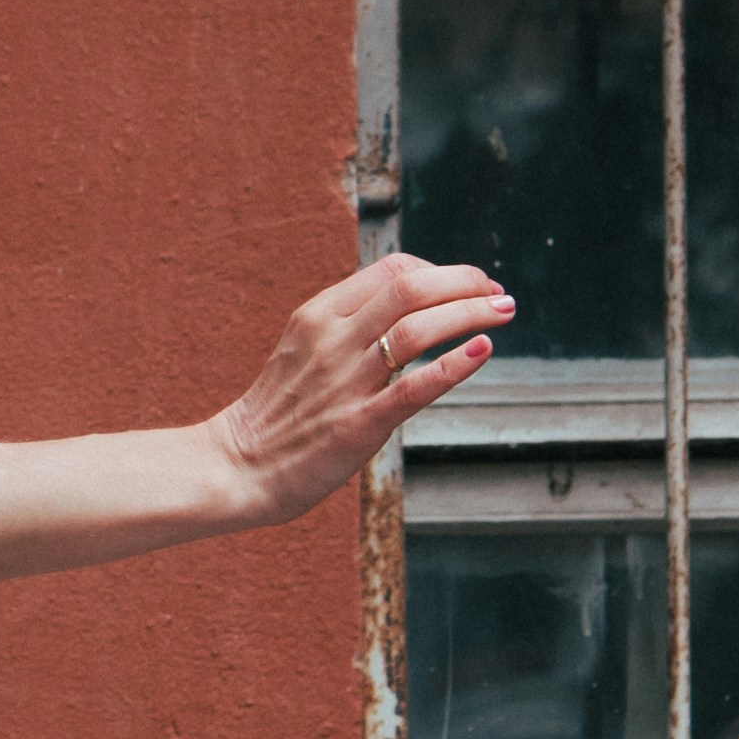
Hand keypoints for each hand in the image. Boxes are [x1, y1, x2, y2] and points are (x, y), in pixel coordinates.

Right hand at [209, 258, 512, 524]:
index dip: (441, 271)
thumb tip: (405, 311)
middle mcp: (332, 339)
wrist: (235, 467)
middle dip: (466, 283)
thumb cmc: (276, 414)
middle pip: (411, 288)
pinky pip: (413, 387)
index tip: (468, 285)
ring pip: (417, 328)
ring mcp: (344, 381)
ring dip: (470, 313)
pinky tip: (484, 350)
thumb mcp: (303, 350)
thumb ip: (348, 327)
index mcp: (318, 315)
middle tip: (499, 293)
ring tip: (503, 311)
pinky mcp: (357, 424)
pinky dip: (454, 365)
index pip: (392, 270)